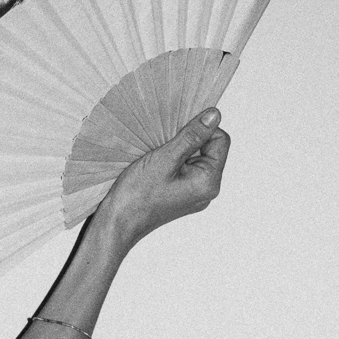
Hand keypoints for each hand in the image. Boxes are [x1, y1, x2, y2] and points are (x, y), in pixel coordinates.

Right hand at [92, 108, 230, 253]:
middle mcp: (207, 191)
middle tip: (164, 148)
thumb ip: (192, 136)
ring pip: (195, 159)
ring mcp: (195, 195)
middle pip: (209, 150)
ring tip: (157, 160)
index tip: (177, 132)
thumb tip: (214, 115)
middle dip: (188, 141)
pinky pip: (185, 171)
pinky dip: (172, 163)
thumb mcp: (165, 158)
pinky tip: (156, 168)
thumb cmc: (138, 195)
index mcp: (209, 182)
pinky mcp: (183, 196)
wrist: (118, 223)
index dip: (201, 129)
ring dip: (178, 151)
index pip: (221, 140)